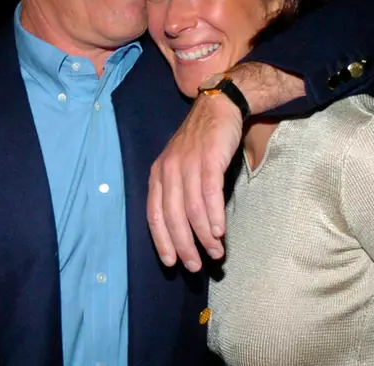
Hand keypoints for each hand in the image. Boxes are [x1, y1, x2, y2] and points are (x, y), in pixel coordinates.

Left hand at [147, 92, 241, 271]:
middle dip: (183, 245)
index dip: (161, 240)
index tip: (171, 262)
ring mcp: (188, 163)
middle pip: (172, 216)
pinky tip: (219, 231)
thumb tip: (187, 230)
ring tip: (215, 252)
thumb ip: (179, 193)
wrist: (218, 107)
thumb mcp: (181, 165)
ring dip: (203, 236)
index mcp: (158, 174)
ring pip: (191, 209)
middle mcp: (168, 170)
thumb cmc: (201, 142)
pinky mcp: (208, 158)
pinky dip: (213, 215)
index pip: (154, 214)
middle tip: (195, 266)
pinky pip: (208, 193)